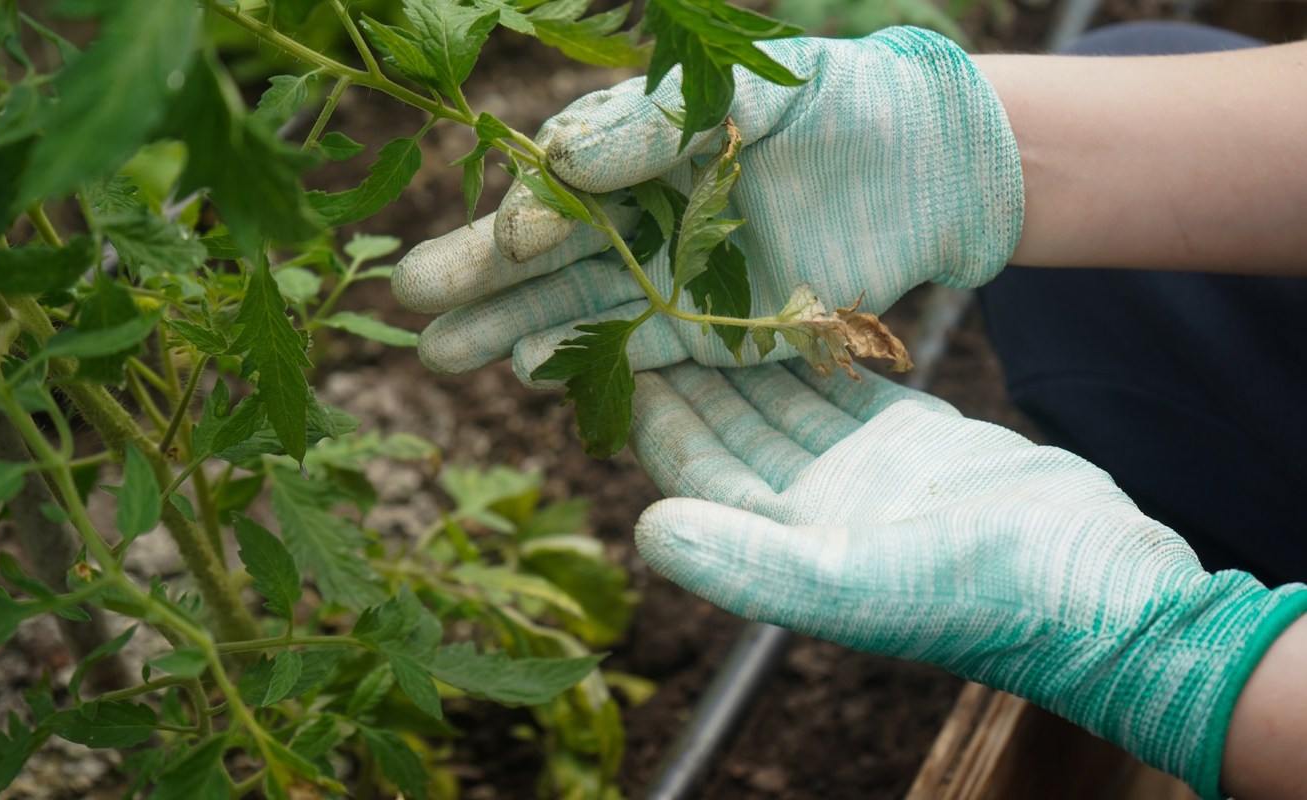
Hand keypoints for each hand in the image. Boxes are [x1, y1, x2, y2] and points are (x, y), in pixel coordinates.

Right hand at [393, 27, 1023, 382]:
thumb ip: (655, 120)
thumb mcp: (750, 88)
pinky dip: (582, 362)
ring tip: (439, 353)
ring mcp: (669, 274)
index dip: (531, 212)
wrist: (925, 169)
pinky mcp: (706, 330)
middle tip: (410, 300)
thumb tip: (561, 160)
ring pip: (574, 305)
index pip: (564, 182)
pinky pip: (633, 349)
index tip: (507, 240)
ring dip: (507, 328)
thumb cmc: (838, 106)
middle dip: (479, 276)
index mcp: (643, 143)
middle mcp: (643, 211)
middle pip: (548, 249)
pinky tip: (526, 370)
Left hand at [627, 359, 1306, 798]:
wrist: (1099, 585)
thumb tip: (645, 529)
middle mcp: (813, 509)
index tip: (615, 350)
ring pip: (785, 401)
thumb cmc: (977, 597)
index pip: (698, 470)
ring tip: (706, 286)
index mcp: (784, 544)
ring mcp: (863, 473)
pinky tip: (786, 307)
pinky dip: (814, 350)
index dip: (656, 415)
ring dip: (746, 353)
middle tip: (651, 297)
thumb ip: (744, 561)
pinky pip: (845, 385)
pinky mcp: (914, 440)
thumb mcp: (847, 583)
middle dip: (690, 371)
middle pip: (733, 429)